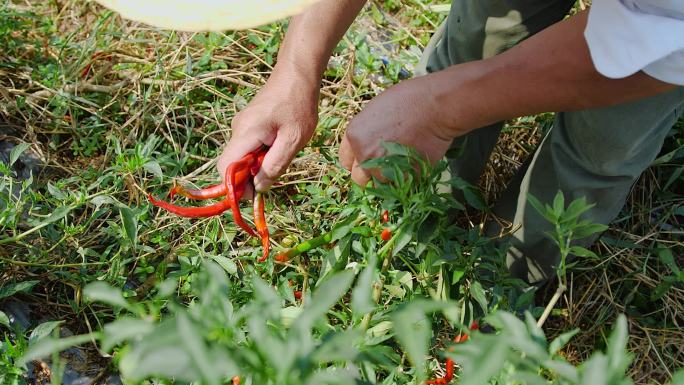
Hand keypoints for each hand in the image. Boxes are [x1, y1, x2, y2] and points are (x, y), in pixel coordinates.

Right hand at [217, 70, 318, 190]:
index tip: (256, 193)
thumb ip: (275, 165)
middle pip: (233, 165)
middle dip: (250, 177)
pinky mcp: (249, 125)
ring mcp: (242, 127)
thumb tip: (259, 187)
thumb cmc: (298, 105)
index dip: (236, 186)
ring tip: (282, 153)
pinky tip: (280, 145)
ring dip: (259, 165)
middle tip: (276, 174)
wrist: (297, 75)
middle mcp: (238, 130)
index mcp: (245, 133)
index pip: (225, 168)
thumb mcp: (293, 140)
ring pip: (243, 158)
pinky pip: (249, 148)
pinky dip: (262, 154)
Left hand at [339, 76, 453, 185]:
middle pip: (359, 179)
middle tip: (386, 165)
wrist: (435, 107)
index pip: (345, 160)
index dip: (357, 161)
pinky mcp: (403, 176)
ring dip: (391, 176)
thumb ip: (367, 131)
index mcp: (354, 136)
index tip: (366, 162)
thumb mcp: (376, 110)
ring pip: (382, 183)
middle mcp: (364, 154)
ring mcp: (383, 168)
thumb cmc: (409, 100)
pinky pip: (402, 183)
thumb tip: (368, 143)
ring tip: (406, 158)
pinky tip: (416, 159)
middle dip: (371, 175)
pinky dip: (409, 176)